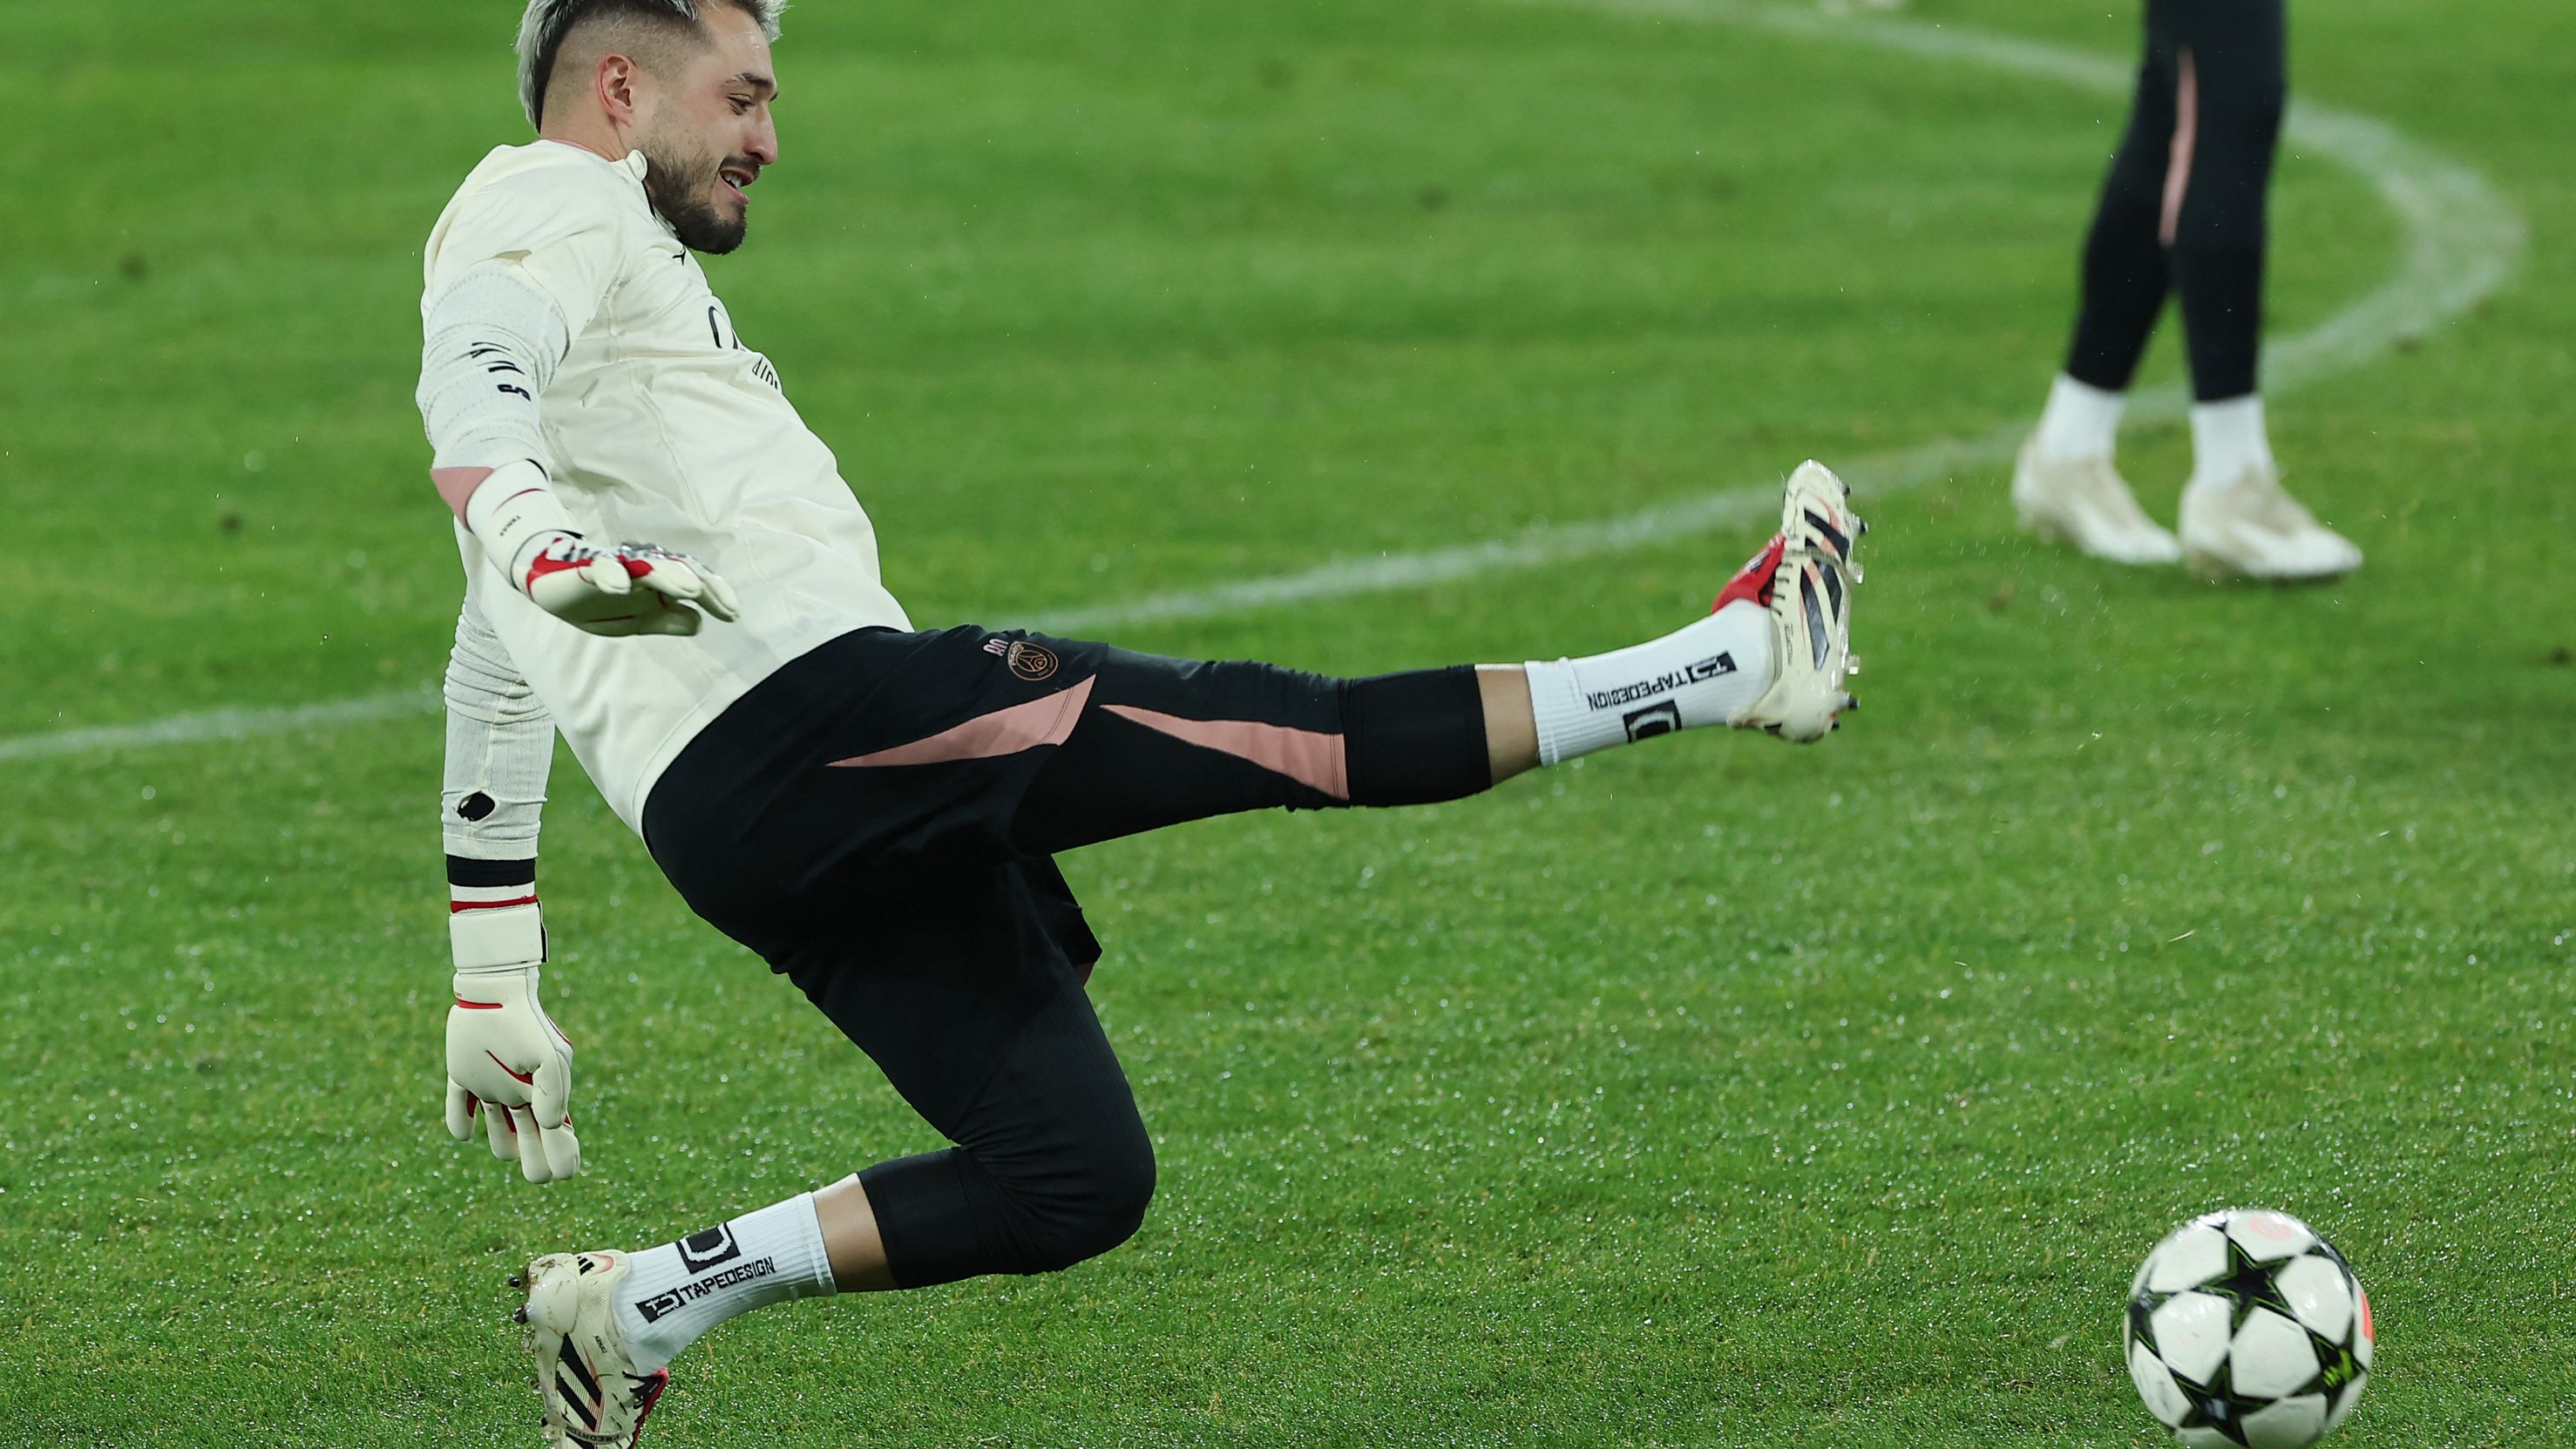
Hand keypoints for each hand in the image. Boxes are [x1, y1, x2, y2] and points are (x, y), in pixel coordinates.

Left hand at [445, 965, 581, 1182]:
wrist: (493, 992)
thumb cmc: (526, 1024)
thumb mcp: (550, 1055)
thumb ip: (554, 1091)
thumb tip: (554, 1126)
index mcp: (546, 1093)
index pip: (559, 1138)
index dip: (565, 1157)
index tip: (566, 1172)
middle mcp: (521, 1096)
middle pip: (530, 1145)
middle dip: (536, 1162)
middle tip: (538, 1172)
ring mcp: (491, 1088)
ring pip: (498, 1136)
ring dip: (503, 1144)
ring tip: (507, 1140)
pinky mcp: (462, 1077)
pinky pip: (458, 1113)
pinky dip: (460, 1125)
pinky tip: (466, 1130)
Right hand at [520, 535, 742, 637]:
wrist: (548, 581)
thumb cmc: (598, 602)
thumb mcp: (635, 621)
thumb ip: (665, 620)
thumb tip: (698, 622)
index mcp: (656, 586)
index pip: (692, 584)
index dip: (714, 596)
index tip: (733, 614)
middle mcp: (641, 572)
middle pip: (675, 571)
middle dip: (697, 582)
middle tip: (713, 596)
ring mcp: (614, 567)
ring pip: (646, 567)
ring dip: (668, 575)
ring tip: (688, 588)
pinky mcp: (583, 568)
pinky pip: (599, 568)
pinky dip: (610, 575)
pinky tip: (621, 586)